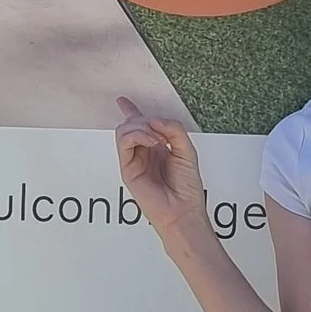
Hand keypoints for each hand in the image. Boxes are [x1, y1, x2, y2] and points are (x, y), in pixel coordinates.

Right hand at [115, 100, 211, 250]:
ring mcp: (134, 161)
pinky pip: (124, 141)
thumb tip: (154, 119)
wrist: (183, 210)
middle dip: (145, 119)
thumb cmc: (187, 188)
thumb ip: (173, 129)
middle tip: (160, 132)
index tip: (123, 101)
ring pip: (125, 130)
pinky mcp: (128, 169)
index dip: (131, 111)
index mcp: (157, 149)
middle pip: (132, 124)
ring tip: (157, 139)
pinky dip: (138, 135)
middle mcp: (144, 153)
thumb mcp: (187, 150)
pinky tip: (152, 142)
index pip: (140, 126)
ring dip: (142, 127)